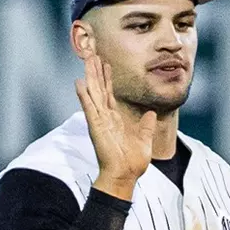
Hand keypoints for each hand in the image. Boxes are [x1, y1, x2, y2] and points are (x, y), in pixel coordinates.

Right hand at [75, 56, 155, 199]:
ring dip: (89, 76)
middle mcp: (105, 118)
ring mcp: (99, 121)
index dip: (108, 78)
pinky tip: (78, 82)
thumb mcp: (145, 140)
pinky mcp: (95, 127)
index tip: (106, 63)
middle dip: (96, 71)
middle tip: (93, 53)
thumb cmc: (132, 163)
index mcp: (115, 120)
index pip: (109, 94)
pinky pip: (89, 108)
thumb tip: (151, 114)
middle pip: (99, 89)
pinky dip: (83, 95)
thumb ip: (147, 126)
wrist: (124, 177)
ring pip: (92, 93)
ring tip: (86, 59)